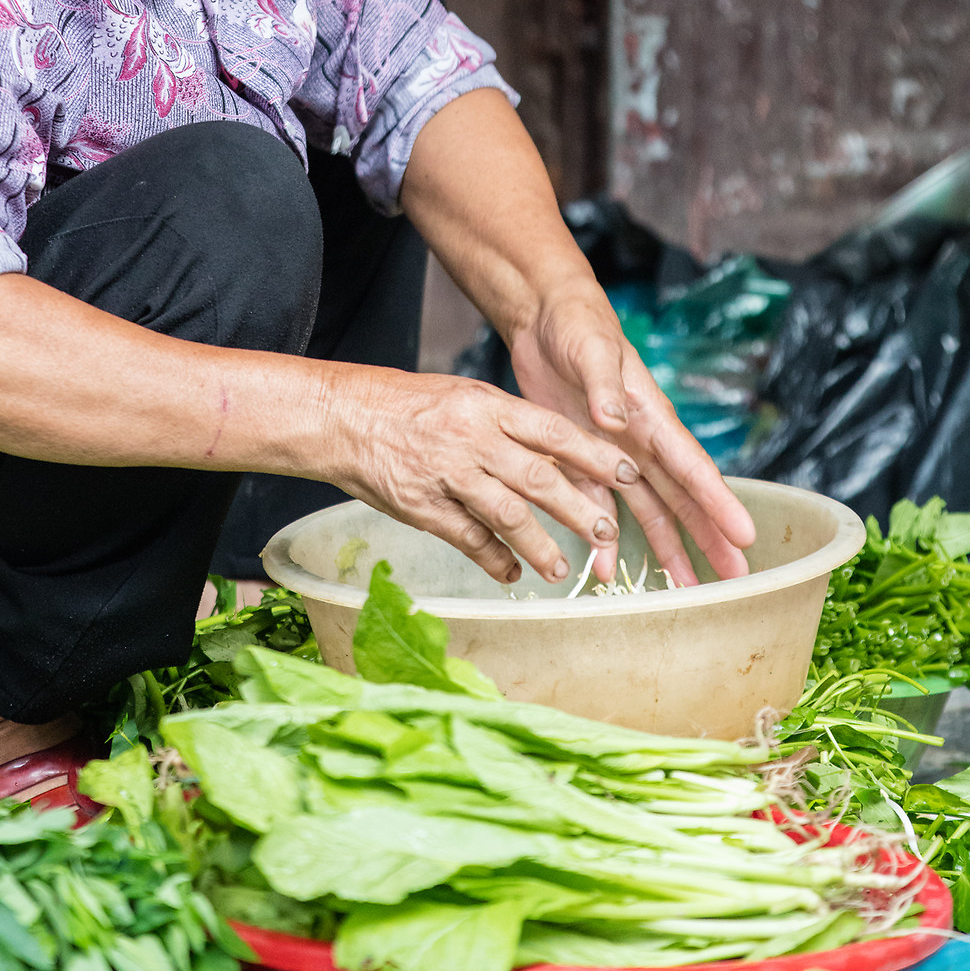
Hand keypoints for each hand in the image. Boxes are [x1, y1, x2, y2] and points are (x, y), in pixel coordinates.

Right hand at [325, 365, 651, 587]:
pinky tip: (509, 573)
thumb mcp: (462, 397)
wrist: (342, 417)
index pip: (553, 431)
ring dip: (540, 546)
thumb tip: (555, 452)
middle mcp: (472, 438)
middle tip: (607, 532)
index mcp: (486, 406)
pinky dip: (492, 558)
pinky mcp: (422, 505)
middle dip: (579, 508)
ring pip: (507, 514)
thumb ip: (505, 424)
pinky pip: (467, 538)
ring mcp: (447, 473)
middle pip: (539, 477)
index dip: (594, 454)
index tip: (628, 473)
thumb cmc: (405, 404)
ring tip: (561, 570)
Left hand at [511, 282, 755, 586]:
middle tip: (738, 579)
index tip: (744, 535)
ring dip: (668, 549)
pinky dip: (602, 539)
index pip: (692, 466)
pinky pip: (597, 506)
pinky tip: (606, 571)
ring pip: (649, 510)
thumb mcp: (592, 349)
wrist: (545, 318)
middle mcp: (640, 441)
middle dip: (710, 538)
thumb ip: (604, 385)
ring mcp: (614, 453)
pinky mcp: (582, 457)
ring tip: (688, 591)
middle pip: (683, 498)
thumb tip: (614, 418)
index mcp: (651, 416)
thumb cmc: (578, 325)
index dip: (718, 502)